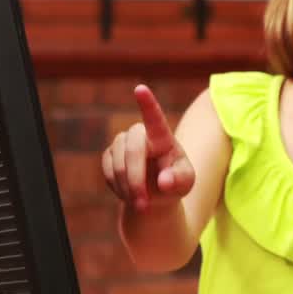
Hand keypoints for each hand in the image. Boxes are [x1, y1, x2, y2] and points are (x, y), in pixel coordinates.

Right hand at [102, 85, 195, 212]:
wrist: (155, 194)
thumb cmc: (174, 183)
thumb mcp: (185, 183)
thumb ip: (178, 180)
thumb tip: (164, 180)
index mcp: (163, 137)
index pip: (155, 118)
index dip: (147, 104)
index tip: (140, 88)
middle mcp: (141, 135)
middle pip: (133, 149)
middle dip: (136, 178)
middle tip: (143, 204)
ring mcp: (122, 143)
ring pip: (118, 163)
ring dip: (128, 187)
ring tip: (141, 202)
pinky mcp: (108, 155)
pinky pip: (107, 172)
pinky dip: (119, 187)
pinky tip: (129, 193)